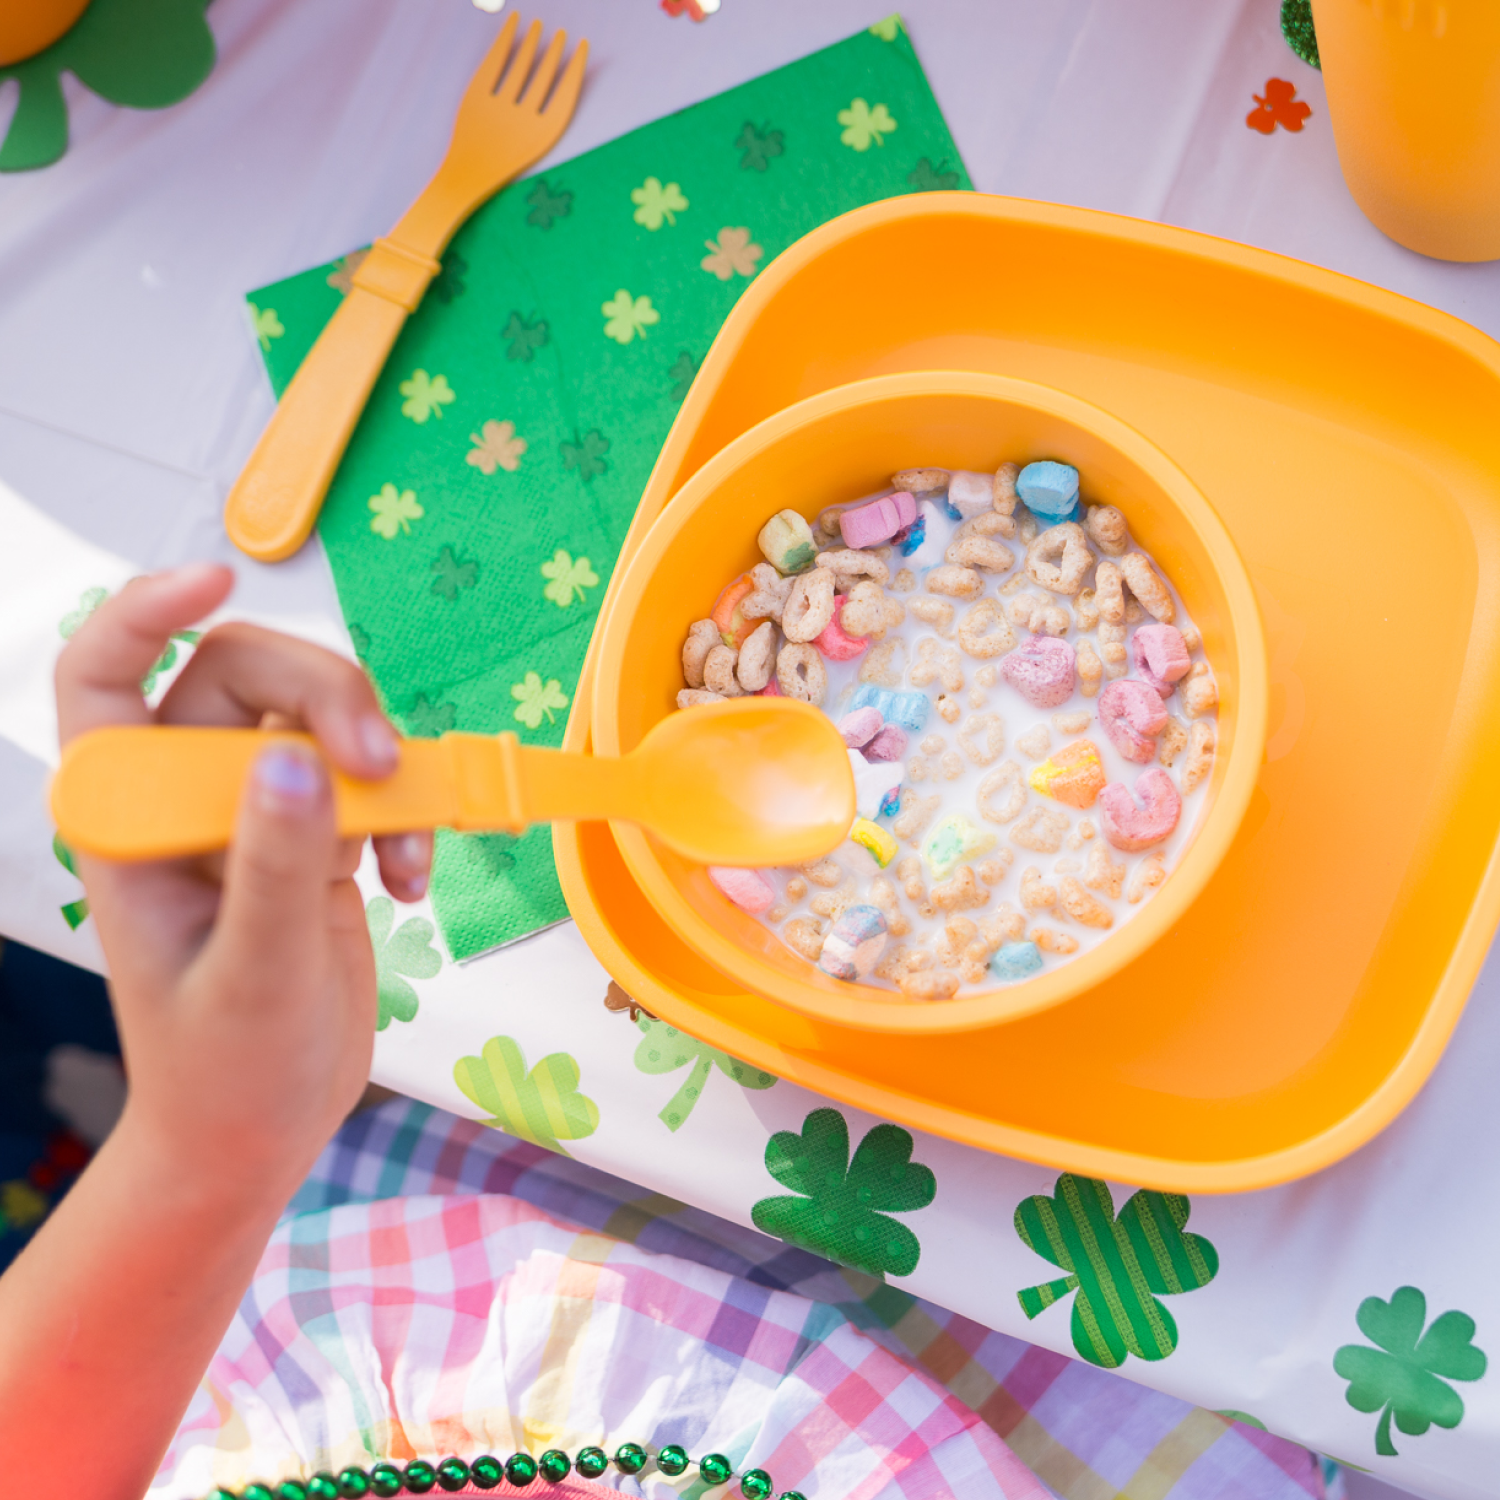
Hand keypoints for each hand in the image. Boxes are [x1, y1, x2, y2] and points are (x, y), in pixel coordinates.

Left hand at [54, 562, 430, 1191]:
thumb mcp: (250, 974)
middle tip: (381, 765)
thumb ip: (273, 864)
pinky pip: (368, 782)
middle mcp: (186, 799)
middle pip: (247, 677)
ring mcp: (253, 813)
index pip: (105, 677)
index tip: (220, 577)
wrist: (262, 1130)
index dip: (145, 612)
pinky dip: (407, 819)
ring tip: (411, 851)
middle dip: (325, 700)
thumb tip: (299, 759)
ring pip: (318, 719)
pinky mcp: (314, 837)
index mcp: (131, 820)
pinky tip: (413, 884)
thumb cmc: (224, 1069)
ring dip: (380, 765)